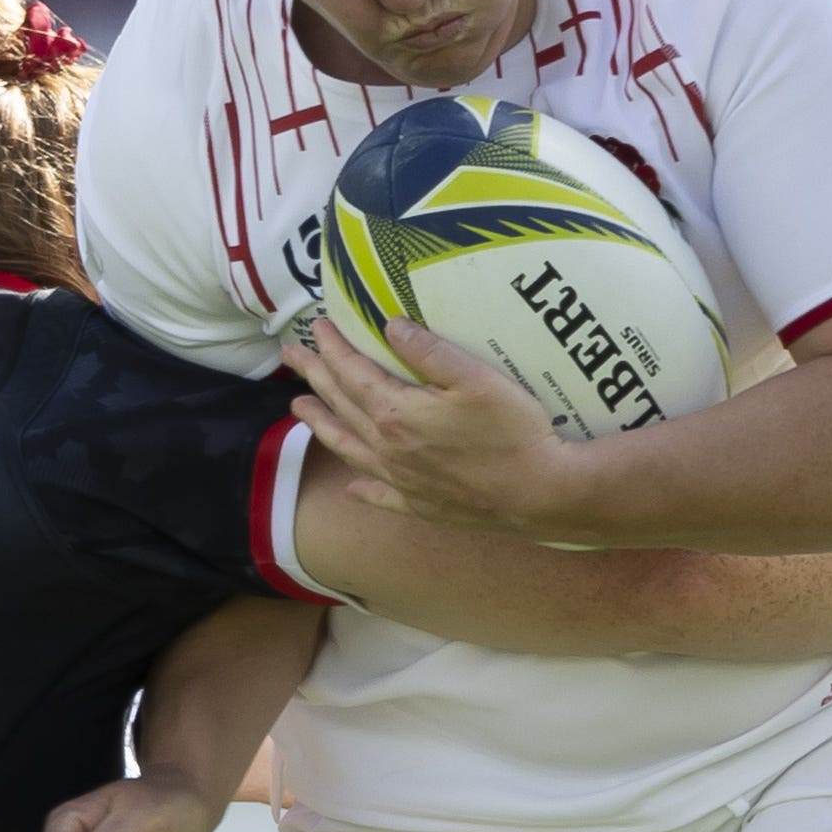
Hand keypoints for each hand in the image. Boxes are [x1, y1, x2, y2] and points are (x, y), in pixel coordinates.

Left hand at [279, 317, 586, 536]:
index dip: (333, 348)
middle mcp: (389, 449)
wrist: (540, 493)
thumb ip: (429, 351)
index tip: (317, 328)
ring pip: (349, 449)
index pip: (353, 373)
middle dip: (315, 377)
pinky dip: (361, 487)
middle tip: (291, 357)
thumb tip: (390, 326)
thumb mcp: (476, 378)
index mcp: (398, 413)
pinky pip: (380, 495)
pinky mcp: (421, 505)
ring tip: (299, 409)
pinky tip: (352, 485)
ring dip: (322, 425)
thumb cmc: (513, 432)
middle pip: (342, 407)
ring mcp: (402, 481)